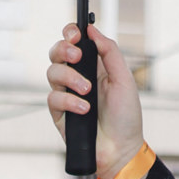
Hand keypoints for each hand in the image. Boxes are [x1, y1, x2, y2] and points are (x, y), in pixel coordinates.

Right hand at [46, 23, 144, 178]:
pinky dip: (69, 101)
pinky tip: (84, 109)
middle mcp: (77, 78)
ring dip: (70, 78)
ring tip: (87, 91)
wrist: (120, 148)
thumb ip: (110, 52)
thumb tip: (92, 30)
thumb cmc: (126, 117)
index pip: (74, 43)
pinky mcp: (59, 114)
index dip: (69, 33)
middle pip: (56, 53)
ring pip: (52, 73)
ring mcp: (66, 95)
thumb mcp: (124, 80)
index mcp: (93, 66)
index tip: (75, 33)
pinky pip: (53, 99)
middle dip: (63, 50)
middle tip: (77, 56)